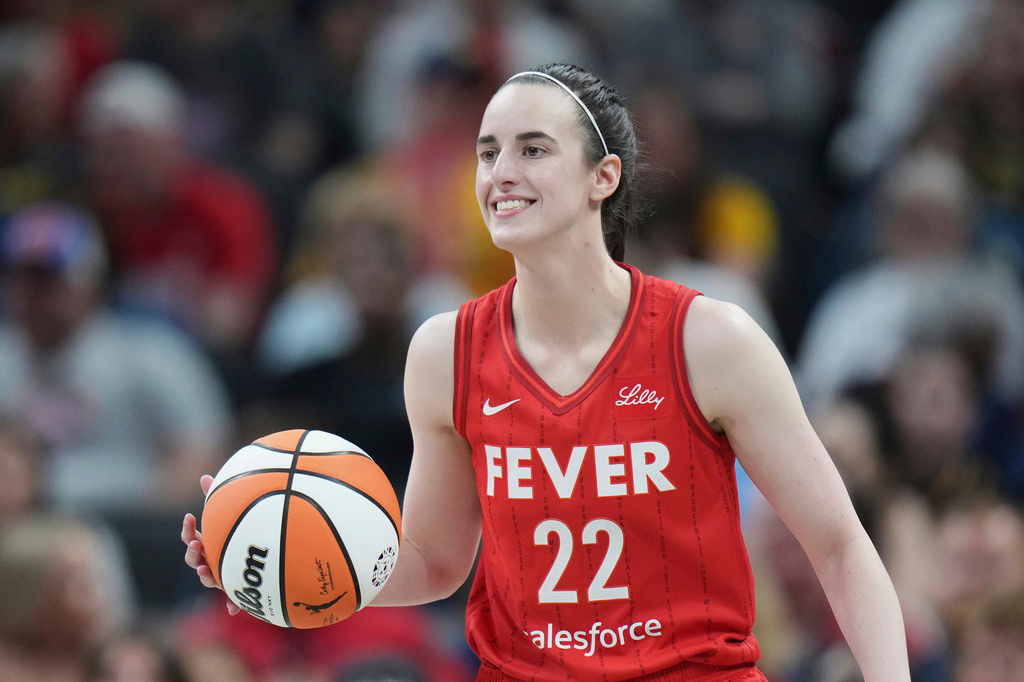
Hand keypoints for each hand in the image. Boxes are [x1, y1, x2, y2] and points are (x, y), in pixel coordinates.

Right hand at [182, 474, 240, 614]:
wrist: (268, 556)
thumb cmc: (248, 528)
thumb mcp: (233, 513)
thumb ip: (219, 497)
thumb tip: (205, 476)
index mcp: (211, 542)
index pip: (191, 537)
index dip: (188, 529)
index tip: (191, 517)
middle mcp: (213, 560)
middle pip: (196, 561)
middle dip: (193, 554)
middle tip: (196, 545)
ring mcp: (224, 575)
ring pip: (209, 580)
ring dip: (206, 576)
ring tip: (207, 571)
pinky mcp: (237, 588)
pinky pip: (233, 598)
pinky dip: (232, 604)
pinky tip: (233, 610)